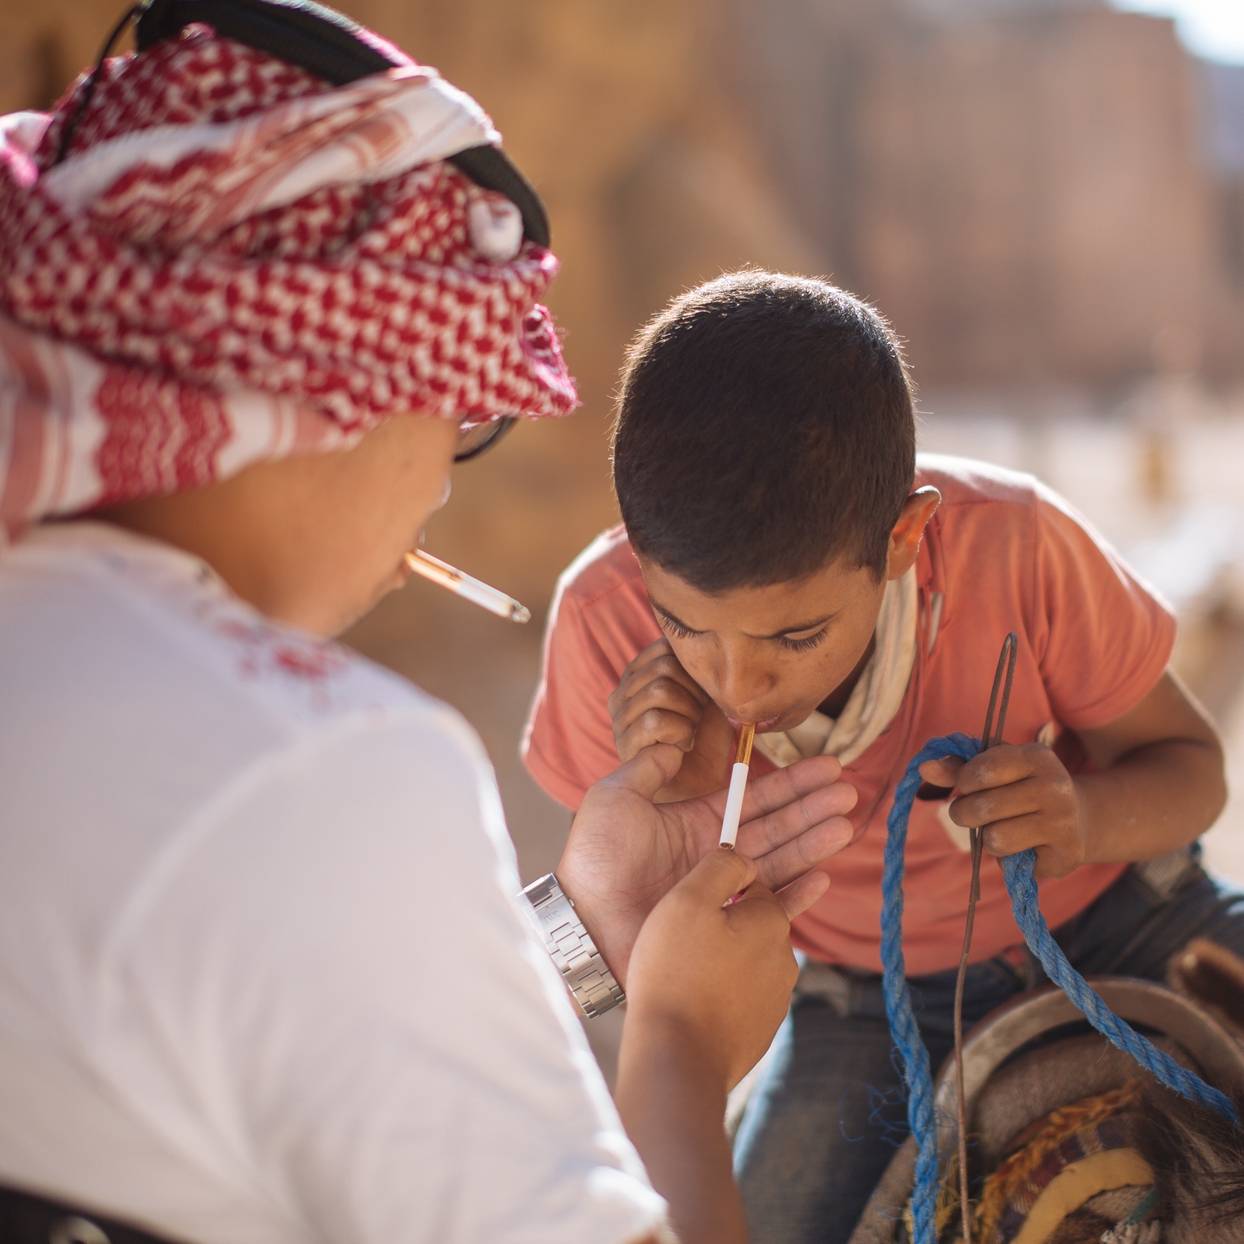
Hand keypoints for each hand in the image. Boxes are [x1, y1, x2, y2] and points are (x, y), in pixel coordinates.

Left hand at [559, 743, 856, 984]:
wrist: (583, 921)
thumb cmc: (593, 859)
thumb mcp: (615, 796)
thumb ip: (649, 767)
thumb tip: (677, 745)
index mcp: (694, 822)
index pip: (753, 798)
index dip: (790, 783)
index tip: (826, 766)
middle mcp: (714, 855)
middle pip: (776, 827)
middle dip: (812, 808)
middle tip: (846, 792)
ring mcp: (721, 891)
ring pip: (779, 862)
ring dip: (813, 843)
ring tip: (845, 825)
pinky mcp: (723, 926)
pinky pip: (768, 910)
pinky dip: (796, 896)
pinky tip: (822, 877)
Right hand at [607, 638, 736, 800]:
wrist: (696, 787)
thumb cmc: (703, 741)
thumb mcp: (706, 698)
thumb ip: (700, 671)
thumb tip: (710, 650)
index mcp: (639, 675)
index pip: (665, 647)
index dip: (694, 668)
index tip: (704, 693)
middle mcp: (622, 692)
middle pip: (664, 666)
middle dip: (694, 692)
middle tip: (698, 716)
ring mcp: (619, 718)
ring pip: (660, 691)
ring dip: (688, 713)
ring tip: (690, 731)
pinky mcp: (624, 744)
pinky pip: (656, 721)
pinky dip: (680, 732)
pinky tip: (682, 747)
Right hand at [624, 848, 799, 1089]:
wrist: (677, 1058)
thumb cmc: (677, 973)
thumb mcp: (688, 900)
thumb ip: (720, 867)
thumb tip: (743, 857)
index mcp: (771, 920)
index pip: (755, 883)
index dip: (723, 885)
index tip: (695, 896)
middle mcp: (785, 958)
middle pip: (754, 922)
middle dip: (727, 921)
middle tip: (685, 932)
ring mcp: (776, 998)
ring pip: (749, 960)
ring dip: (726, 956)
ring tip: (684, 965)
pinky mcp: (762, 1029)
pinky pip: (743, 995)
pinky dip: (724, 990)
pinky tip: (693, 995)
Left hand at [919, 743, 1082, 878]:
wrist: (1080, 819)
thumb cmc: (1023, 787)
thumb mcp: (995, 768)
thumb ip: (957, 767)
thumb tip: (925, 768)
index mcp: (1036, 756)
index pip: (978, 772)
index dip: (963, 782)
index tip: (970, 785)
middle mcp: (1055, 786)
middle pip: (980, 808)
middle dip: (967, 813)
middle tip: (979, 812)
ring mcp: (1064, 822)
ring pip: (994, 839)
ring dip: (989, 837)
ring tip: (1005, 827)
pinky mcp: (1066, 855)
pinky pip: (1011, 862)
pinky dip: (1008, 857)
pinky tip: (1027, 845)